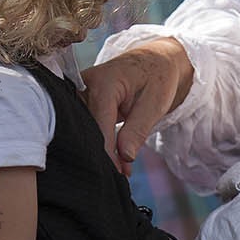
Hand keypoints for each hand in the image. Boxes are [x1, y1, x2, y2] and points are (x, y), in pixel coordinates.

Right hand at [82, 37, 193, 176]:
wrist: (156, 59)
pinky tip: (117, 162)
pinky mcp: (83, 101)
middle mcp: (85, 86)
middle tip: (117, 179)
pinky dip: (102, 143)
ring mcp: (81, 93)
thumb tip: (124, 157)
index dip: (107, 153)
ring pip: (85, 128)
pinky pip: (88, 125)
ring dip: (101, 150)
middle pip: (86, 128)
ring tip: (119, 173)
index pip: (99, 126)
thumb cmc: (158, 77)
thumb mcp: (155, 103)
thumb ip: (137, 129)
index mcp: (103, 83)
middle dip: (101, 154)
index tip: (117, 175)